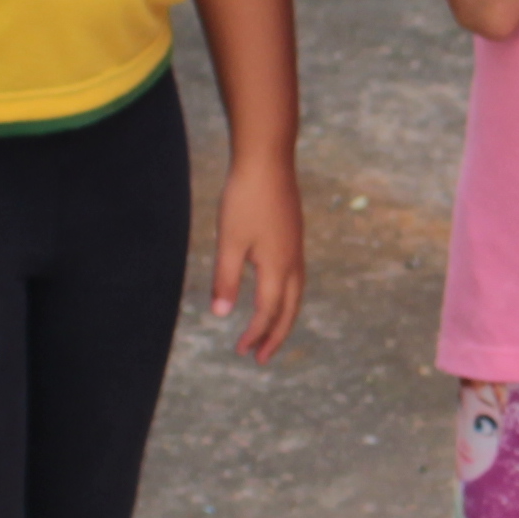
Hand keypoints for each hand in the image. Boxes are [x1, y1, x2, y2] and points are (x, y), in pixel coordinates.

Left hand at [211, 151, 306, 363]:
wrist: (268, 159)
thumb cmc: (245, 198)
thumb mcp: (229, 241)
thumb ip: (226, 279)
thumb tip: (222, 314)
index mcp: (277, 267)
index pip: (268, 312)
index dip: (254, 334)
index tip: (240, 351)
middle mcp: (293, 262)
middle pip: (289, 310)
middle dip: (276, 336)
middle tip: (261, 358)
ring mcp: (297, 249)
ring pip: (296, 295)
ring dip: (284, 318)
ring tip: (271, 333)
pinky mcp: (294, 237)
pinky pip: (296, 278)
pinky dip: (287, 297)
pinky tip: (275, 294)